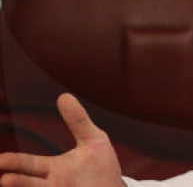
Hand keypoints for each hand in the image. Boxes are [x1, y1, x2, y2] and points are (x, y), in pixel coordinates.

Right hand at [0, 94, 123, 186]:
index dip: (13, 163)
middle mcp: (53, 184)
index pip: (27, 164)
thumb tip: (64, 96)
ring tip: (9, 183)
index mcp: (54, 168)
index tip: (0, 160)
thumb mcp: (94, 139)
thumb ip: (79, 121)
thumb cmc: (101, 166)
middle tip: (4, 179)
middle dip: (17, 182)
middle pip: (29, 183)